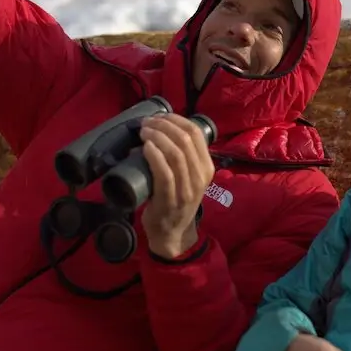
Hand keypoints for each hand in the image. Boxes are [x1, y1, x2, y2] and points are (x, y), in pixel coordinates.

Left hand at [138, 114, 215, 257]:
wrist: (172, 234)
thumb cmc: (176, 200)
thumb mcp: (187, 177)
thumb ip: (181, 157)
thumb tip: (158, 132)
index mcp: (207, 167)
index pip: (196, 133)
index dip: (176, 119)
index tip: (159, 116)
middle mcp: (200, 176)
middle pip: (185, 140)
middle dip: (163, 125)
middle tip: (146, 123)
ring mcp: (187, 189)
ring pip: (176, 154)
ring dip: (157, 137)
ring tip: (143, 131)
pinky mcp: (171, 200)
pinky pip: (165, 174)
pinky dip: (155, 156)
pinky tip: (146, 147)